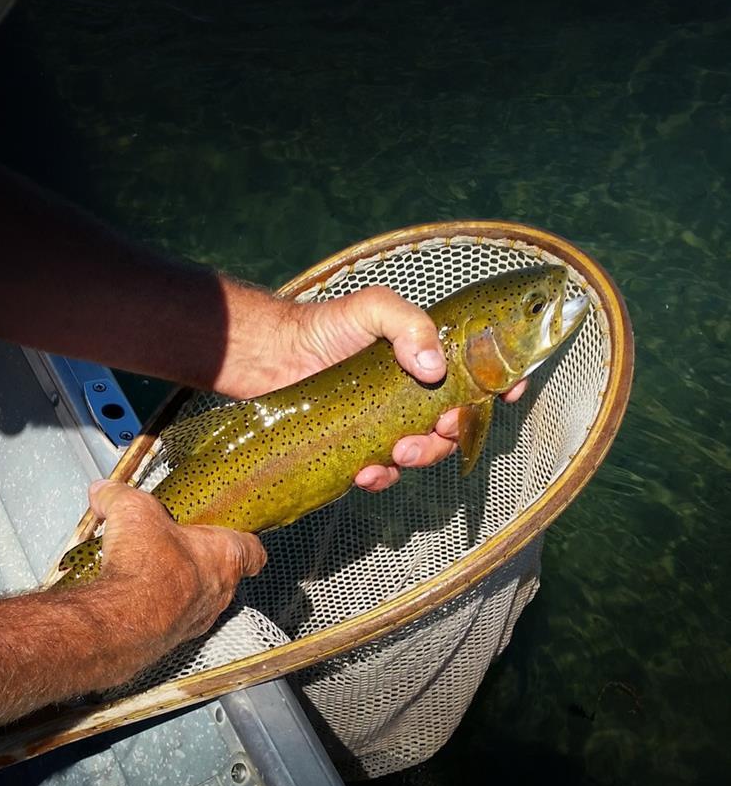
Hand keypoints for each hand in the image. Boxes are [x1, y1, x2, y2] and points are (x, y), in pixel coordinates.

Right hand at [88, 479, 265, 662]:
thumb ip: (119, 496)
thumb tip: (106, 491)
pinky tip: (132, 595)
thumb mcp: (132, 510)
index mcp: (225, 555)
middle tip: (176, 545)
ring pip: (198, 598)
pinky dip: (156, 607)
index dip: (242, 539)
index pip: (252, 549)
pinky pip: (172, 618)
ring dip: (178, 585)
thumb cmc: (148, 569)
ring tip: (149, 570)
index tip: (234, 533)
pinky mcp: (174, 635)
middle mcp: (219, 590)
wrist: (126, 619)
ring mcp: (198, 616)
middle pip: (223, 573)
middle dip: (198, 559)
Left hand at [264, 285, 526, 491]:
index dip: (504, 386)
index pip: (480, 376)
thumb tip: (433, 367)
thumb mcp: (372, 308)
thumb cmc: (324, 326)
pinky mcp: (360, 449)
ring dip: (421, 457)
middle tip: (439, 426)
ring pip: (424, 453)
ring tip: (396, 451)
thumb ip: (407, 323)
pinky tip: (366, 472)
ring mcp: (388, 425)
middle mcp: (415, 396)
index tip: (510, 392)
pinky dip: (381, 477)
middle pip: (456, 424)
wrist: (274, 356)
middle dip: (454, 432)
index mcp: (428, 360)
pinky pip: (384, 474)